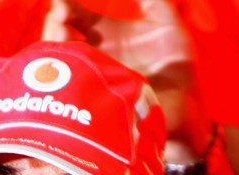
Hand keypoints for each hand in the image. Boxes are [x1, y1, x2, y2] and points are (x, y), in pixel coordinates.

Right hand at [42, 0, 205, 142]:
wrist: (184, 100)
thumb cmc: (176, 64)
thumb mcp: (165, 23)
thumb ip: (150, 0)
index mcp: (104, 35)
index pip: (74, 15)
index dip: (64, 5)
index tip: (62, 4)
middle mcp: (92, 54)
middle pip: (58, 37)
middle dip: (54, 24)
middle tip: (60, 15)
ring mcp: (91, 78)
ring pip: (58, 62)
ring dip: (55, 46)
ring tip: (62, 35)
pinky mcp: (95, 99)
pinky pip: (72, 89)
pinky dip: (65, 76)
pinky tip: (70, 65)